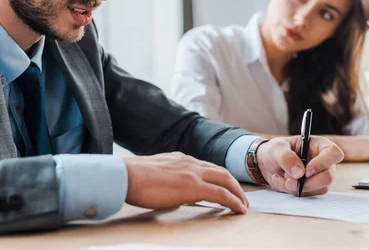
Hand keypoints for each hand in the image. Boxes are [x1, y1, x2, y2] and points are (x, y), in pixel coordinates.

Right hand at [123, 152, 247, 213]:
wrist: (125, 176)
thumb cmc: (132, 178)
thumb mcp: (155, 173)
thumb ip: (168, 178)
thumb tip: (173, 191)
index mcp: (180, 159)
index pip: (206, 167)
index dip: (219, 178)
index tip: (225, 188)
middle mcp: (190, 162)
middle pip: (221, 172)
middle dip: (234, 185)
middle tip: (241, 199)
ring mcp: (193, 172)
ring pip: (225, 180)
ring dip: (238, 193)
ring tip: (243, 205)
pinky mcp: (194, 186)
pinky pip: (221, 193)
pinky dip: (234, 201)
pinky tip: (239, 210)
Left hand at [256, 136, 343, 196]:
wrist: (267, 164)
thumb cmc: (275, 151)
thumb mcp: (276, 148)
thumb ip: (286, 157)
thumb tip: (300, 173)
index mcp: (319, 145)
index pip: (334, 153)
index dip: (322, 163)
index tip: (306, 171)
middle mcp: (323, 162)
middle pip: (329, 176)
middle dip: (308, 183)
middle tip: (289, 182)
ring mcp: (319, 176)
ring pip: (319, 189)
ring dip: (298, 188)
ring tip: (281, 178)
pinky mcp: (312, 188)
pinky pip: (308, 194)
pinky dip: (293, 191)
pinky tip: (281, 182)